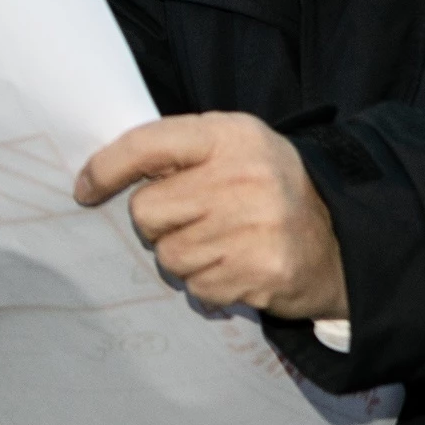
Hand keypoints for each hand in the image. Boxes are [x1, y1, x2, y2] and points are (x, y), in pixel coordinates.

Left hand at [75, 112, 347, 321]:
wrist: (340, 235)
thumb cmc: (266, 186)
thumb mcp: (232, 148)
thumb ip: (177, 152)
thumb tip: (100, 175)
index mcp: (230, 136)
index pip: (147, 144)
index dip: (106, 168)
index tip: (85, 188)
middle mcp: (243, 177)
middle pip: (146, 211)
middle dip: (158, 222)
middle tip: (193, 218)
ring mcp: (254, 228)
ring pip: (168, 256)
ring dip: (185, 257)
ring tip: (221, 243)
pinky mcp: (260, 273)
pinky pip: (196, 289)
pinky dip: (208, 284)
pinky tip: (236, 266)